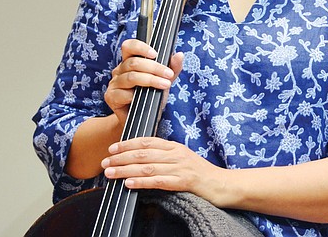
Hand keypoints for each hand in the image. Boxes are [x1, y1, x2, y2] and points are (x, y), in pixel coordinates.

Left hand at [101, 136, 222, 196]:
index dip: (128, 143)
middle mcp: (176, 154)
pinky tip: (128, 184)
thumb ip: (166, 156)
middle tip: (105, 161)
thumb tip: (143, 159)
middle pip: (143, 153)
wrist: (223, 185)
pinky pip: (158, 181)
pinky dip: (141, 182)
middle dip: (121, 157)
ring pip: (147, 167)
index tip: (112, 148)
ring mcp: (180, 167)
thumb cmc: (202, 174)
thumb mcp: (184, 159)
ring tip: (110, 173)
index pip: (147, 141)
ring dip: (125, 170)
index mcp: (175, 147)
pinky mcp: (184, 182)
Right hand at [103, 38, 182, 129]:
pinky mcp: (111, 97)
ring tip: (164, 84)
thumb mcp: (164, 80)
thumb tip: (179, 55)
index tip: (155, 54)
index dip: (141, 47)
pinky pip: (123, 93)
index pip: (129, 46)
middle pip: (133, 62)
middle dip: (154, 67)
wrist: (141, 120)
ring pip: (131, 77)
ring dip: (150, 80)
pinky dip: (136, 95)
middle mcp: (120, 70)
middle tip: (168, 74)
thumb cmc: (151, 97)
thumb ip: (172, 68)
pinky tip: (145, 97)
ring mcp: (114, 83)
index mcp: (130, 61)